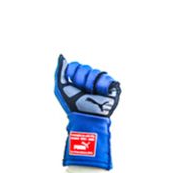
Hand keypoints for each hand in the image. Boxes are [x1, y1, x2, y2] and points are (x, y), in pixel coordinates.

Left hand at [54, 55, 121, 169]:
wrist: (85, 116)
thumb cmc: (72, 105)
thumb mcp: (60, 87)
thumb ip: (60, 71)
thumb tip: (61, 56)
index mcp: (78, 79)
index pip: (76, 65)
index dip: (72, 73)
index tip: (71, 84)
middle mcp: (90, 79)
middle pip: (85, 68)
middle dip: (80, 80)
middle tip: (81, 91)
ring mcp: (101, 83)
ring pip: (96, 72)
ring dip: (90, 85)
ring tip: (90, 94)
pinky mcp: (112, 87)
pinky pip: (107, 77)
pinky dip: (101, 86)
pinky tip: (100, 94)